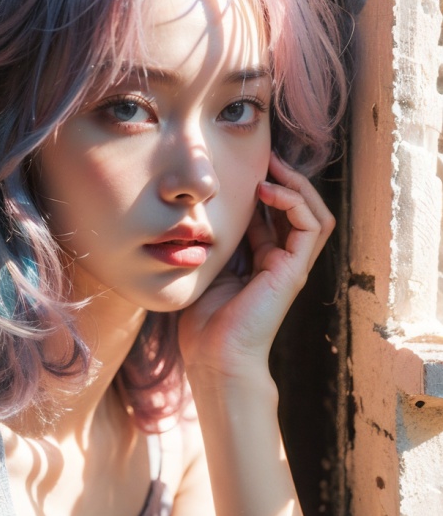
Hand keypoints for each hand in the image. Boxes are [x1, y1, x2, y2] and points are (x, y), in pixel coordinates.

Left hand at [178, 151, 334, 377]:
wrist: (213, 358)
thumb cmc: (202, 322)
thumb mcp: (206, 267)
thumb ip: (213, 241)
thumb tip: (201, 210)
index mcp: (260, 261)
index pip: (273, 214)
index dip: (264, 187)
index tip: (245, 166)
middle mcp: (281, 261)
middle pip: (298, 209)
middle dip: (285, 179)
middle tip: (266, 157)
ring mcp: (291, 266)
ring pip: (314, 213)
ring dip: (296, 184)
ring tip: (273, 166)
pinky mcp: (294, 270)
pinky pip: (311, 226)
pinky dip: (294, 202)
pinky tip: (268, 190)